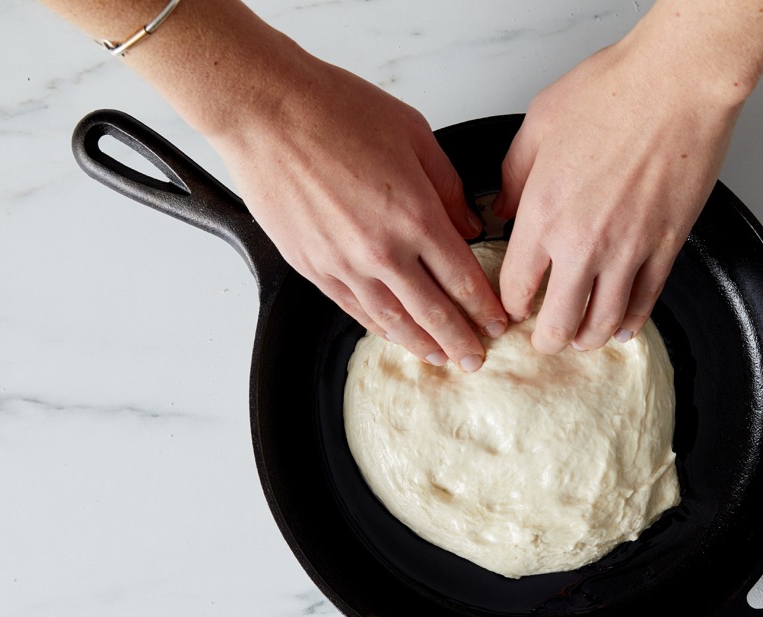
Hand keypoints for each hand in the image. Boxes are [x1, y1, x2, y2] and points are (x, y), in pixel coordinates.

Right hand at [207, 40, 506, 370]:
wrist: (265, 111)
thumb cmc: (334, 110)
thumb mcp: (413, 134)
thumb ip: (447, 186)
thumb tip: (468, 226)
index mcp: (415, 216)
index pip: (462, 278)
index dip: (484, 307)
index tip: (498, 323)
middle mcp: (382, 249)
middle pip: (433, 311)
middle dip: (461, 341)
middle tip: (476, 360)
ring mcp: (344, 264)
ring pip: (393, 320)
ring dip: (422, 344)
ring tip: (441, 358)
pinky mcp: (312, 267)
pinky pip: (355, 310)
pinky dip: (380, 329)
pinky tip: (395, 335)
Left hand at [493, 7, 747, 353]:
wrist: (677, 82)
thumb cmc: (611, 90)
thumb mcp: (538, 124)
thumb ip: (514, 174)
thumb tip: (502, 208)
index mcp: (542, 214)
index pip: (516, 288)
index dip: (511, 306)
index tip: (513, 307)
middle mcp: (582, 243)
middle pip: (558, 322)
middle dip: (546, 339)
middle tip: (543, 339)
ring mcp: (628, 250)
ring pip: (603, 323)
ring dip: (587, 339)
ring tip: (580, 338)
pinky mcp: (666, 246)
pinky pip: (645, 302)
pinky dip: (630, 323)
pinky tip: (621, 327)